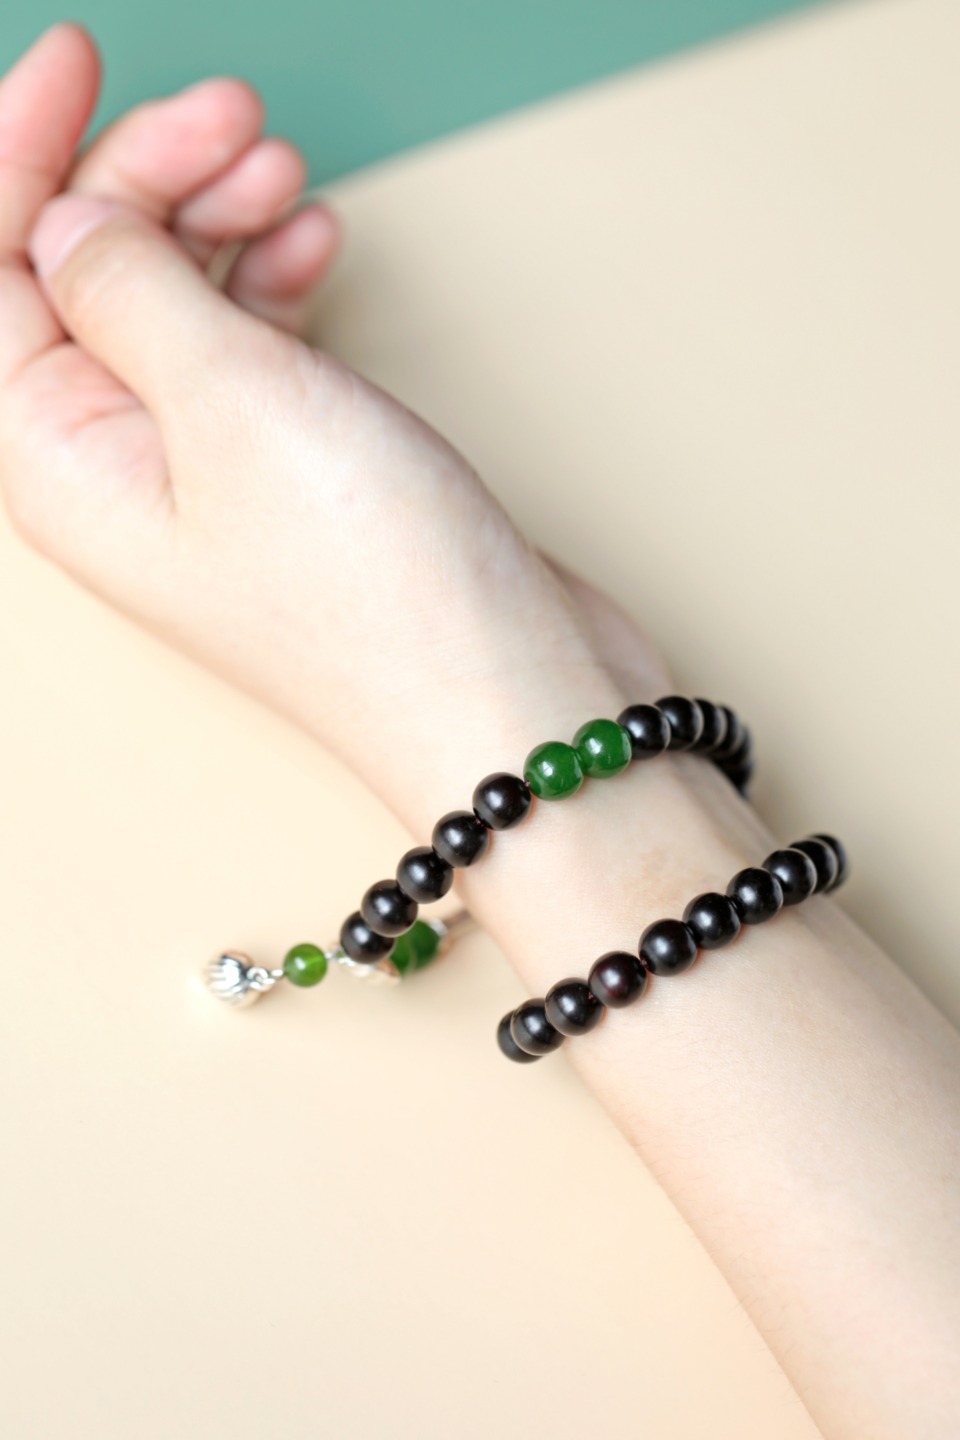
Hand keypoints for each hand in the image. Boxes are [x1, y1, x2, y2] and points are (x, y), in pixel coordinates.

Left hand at [0, 24, 667, 830]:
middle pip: (80, 276)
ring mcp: (203, 472)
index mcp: (54, 460)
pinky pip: (246, 348)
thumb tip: (73, 217)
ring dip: (217, 218)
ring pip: (171, 303)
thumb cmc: (374, 594)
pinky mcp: (286, 474)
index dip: (18, 153)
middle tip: (234, 118)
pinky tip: (314, 248)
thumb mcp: (231, 400)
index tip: (81, 58)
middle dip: (144, 174)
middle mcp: (113, 469)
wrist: (505, 696)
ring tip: (285, 175)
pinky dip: (271, 282)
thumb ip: (131, 285)